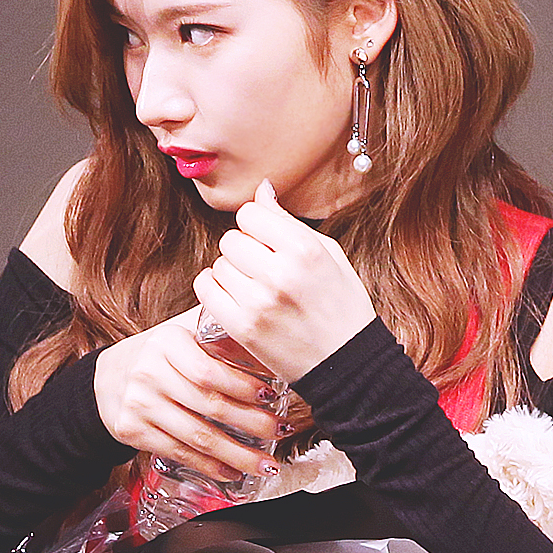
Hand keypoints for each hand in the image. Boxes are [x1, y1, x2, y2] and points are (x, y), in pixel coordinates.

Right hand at [92, 306, 280, 481]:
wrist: (108, 377)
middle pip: (209, 405)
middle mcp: (149, 372)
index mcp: (167, 343)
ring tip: (266, 463)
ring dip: (237, 454)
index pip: (210, 370)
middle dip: (252, 423)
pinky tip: (232, 471)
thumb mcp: (183, 332)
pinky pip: (178, 452)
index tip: (272, 396)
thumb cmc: (160, 355)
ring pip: (197, 436)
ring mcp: (139, 404)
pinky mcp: (132, 431)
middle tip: (280, 431)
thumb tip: (269, 341)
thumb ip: (219, 331)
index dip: (243, 387)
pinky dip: (209, 466)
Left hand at [192, 180, 376, 382]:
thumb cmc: (342, 307)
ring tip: (255, 288)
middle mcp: (280, 273)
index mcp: (306, 250)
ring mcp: (258, 302)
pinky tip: (233, 296)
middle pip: (231, 239)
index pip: (251, 213)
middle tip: (262, 269)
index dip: (257, 226)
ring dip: (231, 272)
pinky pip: (206, 289)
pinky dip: (214, 289)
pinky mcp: (242, 327)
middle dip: (244, 250)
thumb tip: (262, 189)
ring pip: (219, 264)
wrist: (347, 364)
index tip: (267, 242)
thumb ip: (290, 222)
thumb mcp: (330, 255)